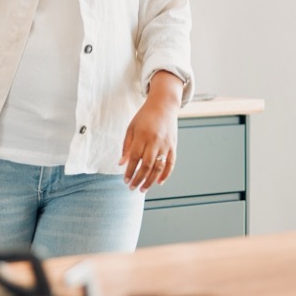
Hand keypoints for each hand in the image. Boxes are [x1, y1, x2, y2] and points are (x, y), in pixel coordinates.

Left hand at [119, 72, 181, 191]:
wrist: (164, 106)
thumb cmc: (144, 117)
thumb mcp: (131, 128)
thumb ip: (126, 146)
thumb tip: (121, 164)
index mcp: (142, 136)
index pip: (134, 158)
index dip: (129, 171)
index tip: (125, 180)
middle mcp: (155, 141)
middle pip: (146, 165)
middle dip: (139, 179)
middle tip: (132, 188)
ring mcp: (166, 145)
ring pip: (159, 167)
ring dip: (150, 180)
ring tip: (143, 189)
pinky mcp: (173, 146)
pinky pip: (171, 164)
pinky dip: (166, 174)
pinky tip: (158, 182)